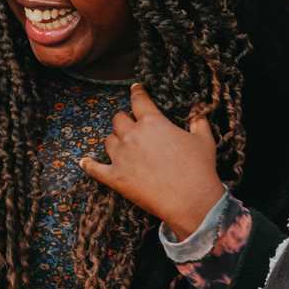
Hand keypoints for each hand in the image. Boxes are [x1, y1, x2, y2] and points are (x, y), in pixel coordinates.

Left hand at [78, 83, 225, 238]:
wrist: (190, 199)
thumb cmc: (199, 168)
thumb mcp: (204, 139)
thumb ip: (198, 120)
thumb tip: (197, 109)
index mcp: (152, 122)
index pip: (139, 100)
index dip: (137, 92)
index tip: (134, 89)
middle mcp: (132, 135)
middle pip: (119, 119)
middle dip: (124, 120)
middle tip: (131, 125)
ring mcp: (121, 156)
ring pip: (108, 140)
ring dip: (114, 140)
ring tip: (120, 144)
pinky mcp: (115, 177)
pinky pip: (94, 168)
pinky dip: (88, 164)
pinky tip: (84, 161)